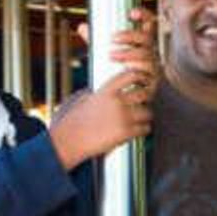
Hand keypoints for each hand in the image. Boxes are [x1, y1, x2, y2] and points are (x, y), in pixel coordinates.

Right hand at [48, 12, 156, 168]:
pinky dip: (142, 130)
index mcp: (106, 90)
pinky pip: (145, 129)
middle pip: (144, 93)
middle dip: (144, 100)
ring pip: (148, 113)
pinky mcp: (125, 133)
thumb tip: (105, 91)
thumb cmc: (73, 122)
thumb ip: (99, 94)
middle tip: (140, 106)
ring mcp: (122, 117)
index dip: (140, 77)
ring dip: (145, 117)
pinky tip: (136, 132)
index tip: (142, 83)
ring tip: (138, 121)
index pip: (131, 75)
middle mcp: (116, 101)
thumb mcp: (84, 100)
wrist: (69, 141)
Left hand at [100, 8, 158, 88]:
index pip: (149, 24)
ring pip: (146, 56)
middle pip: (146, 38)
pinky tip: (123, 71)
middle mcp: (150, 52)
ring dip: (128, 54)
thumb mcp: (106, 53)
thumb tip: (82, 27)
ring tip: (110, 55)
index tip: (131, 13)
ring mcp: (152, 67)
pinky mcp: (151, 82)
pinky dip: (134, 72)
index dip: (144, 15)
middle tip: (112, 38)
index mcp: (142, 42)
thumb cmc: (117, 69)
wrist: (125, 94)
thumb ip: (96, 41)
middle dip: (129, 36)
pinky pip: (146, 75)